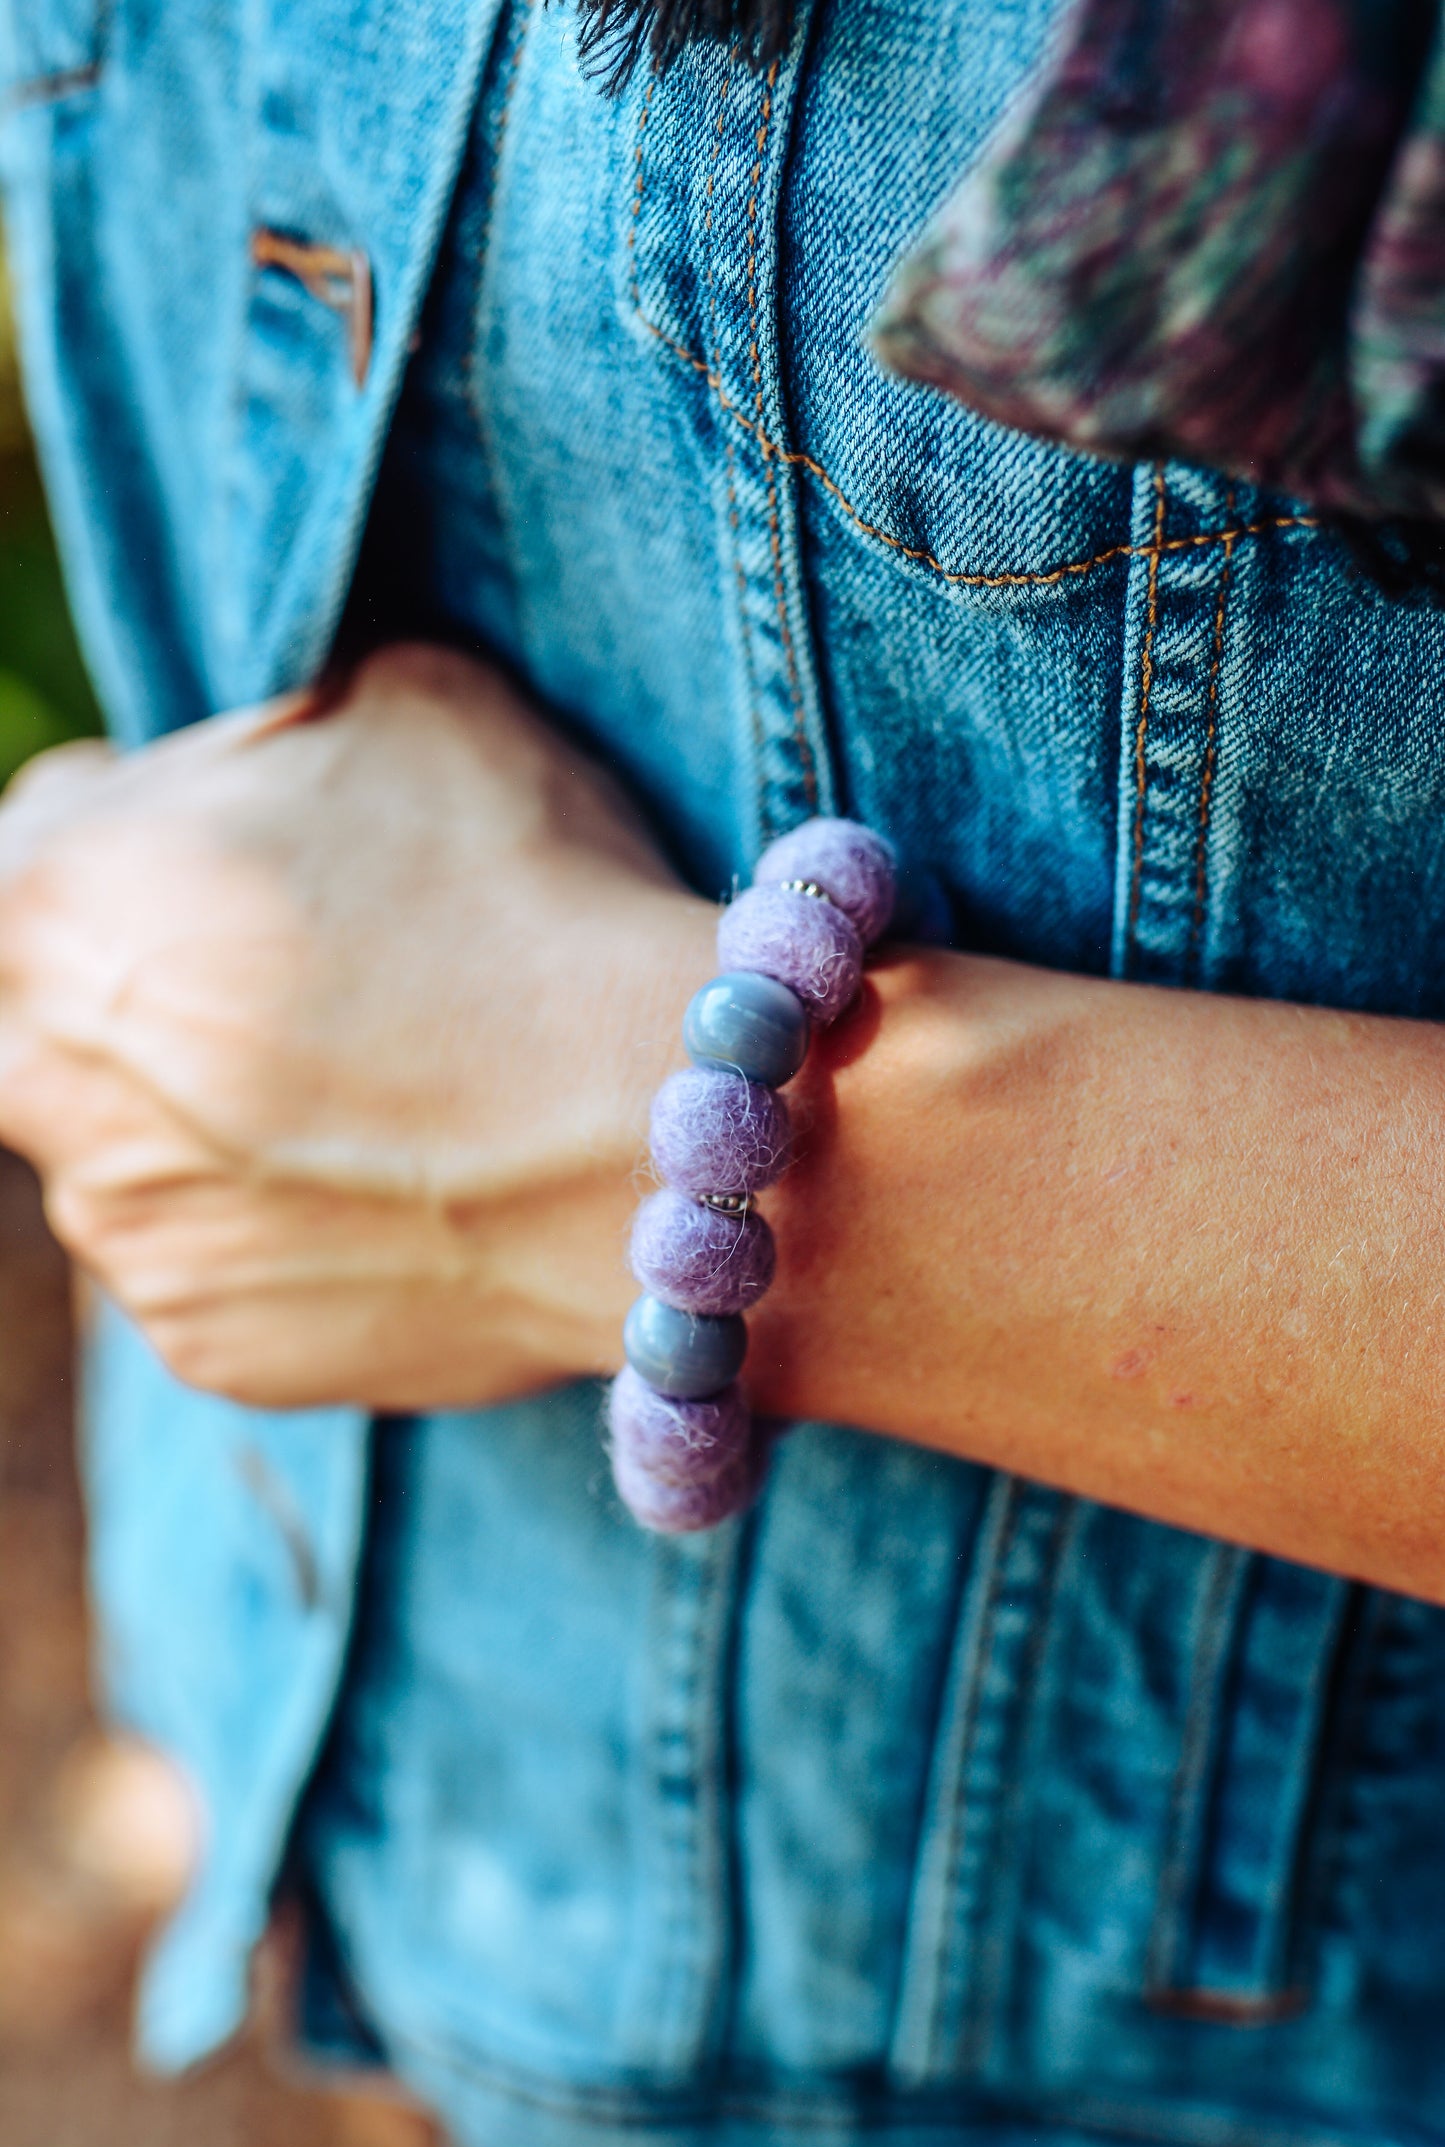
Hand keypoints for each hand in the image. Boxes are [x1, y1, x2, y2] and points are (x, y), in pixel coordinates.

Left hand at [0, 645, 716, 1406]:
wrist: (662, 1130)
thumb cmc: (531, 896)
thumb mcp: (395, 702)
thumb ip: (262, 740)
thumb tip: (251, 780)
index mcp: (53, 902)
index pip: (26, 849)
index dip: (138, 840)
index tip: (229, 863)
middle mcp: (43, 1084)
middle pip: (52, 1017)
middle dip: (146, 994)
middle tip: (299, 986)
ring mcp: (127, 1234)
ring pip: (130, 1154)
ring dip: (211, 1121)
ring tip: (376, 1096)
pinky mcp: (210, 1348)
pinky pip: (216, 1265)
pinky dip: (283, 1230)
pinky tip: (397, 1187)